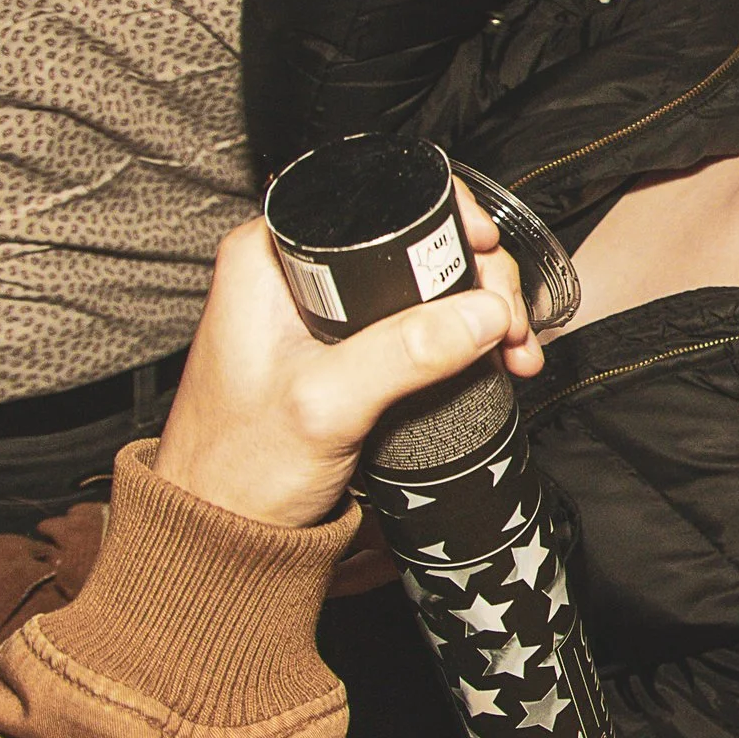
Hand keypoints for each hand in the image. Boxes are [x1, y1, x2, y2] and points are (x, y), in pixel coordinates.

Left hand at [151, 185, 540, 529]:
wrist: (226, 536)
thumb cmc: (238, 469)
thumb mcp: (324, 404)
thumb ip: (403, 354)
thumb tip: (484, 312)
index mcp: (271, 257)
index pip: (377, 200)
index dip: (446, 218)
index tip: (487, 254)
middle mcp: (299, 274)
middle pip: (417, 242)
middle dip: (479, 277)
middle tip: (506, 324)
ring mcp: (328, 314)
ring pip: (429, 284)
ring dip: (482, 310)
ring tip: (512, 350)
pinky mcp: (351, 351)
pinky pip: (423, 323)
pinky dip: (466, 339)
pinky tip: (497, 360)